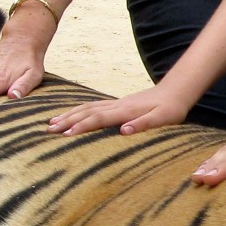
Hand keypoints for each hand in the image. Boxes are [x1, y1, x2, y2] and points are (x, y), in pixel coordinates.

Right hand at [47, 87, 187, 135]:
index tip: (64, 135)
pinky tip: (73, 114)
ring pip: (87, 107)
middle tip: (48, 129)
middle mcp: (117, 105)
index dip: (81, 127)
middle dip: (67, 120)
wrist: (177, 90)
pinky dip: (79, 110)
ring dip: (69, 114)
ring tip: (52, 121)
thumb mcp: (162, 119)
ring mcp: (116, 103)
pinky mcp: (118, 103)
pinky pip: (93, 106)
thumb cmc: (171, 108)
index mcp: (125, 111)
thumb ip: (143, 125)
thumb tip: (123, 131)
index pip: (98, 119)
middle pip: (87, 112)